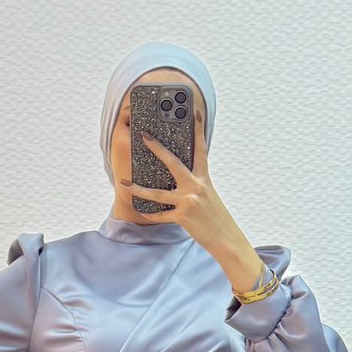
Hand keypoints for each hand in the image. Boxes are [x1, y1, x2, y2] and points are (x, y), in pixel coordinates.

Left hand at [133, 104, 266, 291]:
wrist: (227, 240)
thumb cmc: (216, 218)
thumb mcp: (209, 196)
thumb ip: (195, 185)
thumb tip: (177, 178)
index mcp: (204, 179)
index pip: (201, 149)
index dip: (198, 129)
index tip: (194, 112)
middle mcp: (196, 186)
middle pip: (173, 162)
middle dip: (156, 148)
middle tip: (144, 136)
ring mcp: (189, 201)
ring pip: (158, 193)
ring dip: (139, 189)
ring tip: (125, 183)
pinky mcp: (183, 217)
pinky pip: (161, 215)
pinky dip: (150, 215)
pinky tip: (141, 212)